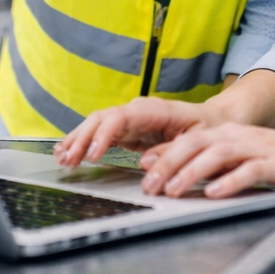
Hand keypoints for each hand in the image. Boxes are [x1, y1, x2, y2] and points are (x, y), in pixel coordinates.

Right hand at [54, 97, 221, 166]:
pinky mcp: (126, 130)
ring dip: (78, 139)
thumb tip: (147, 162)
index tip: (92, 154)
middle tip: (69, 160)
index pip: (120, 117)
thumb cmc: (206, 128)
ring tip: (62, 157)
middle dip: (83, 138)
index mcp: (153, 110)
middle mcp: (137, 111)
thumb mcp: (197, 140)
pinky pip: (100, 133)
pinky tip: (69, 151)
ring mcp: (129, 119)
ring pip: (96, 124)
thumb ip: (172, 150)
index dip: (103, 135)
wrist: (212, 121)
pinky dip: (83, 142)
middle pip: (101, 118)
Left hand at [138, 97, 274, 198]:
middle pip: (195, 144)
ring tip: (173, 191)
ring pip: (217, 155)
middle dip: (168, 164)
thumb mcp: (246, 160)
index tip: (141, 170)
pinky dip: (229, 181)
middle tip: (148, 186)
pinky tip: (214, 193)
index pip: (188, 140)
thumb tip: (182, 176)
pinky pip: (249, 171)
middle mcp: (240, 137)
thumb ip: (218, 164)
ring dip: (191, 172)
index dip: (163, 154)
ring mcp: (258, 149)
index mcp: (230, 135)